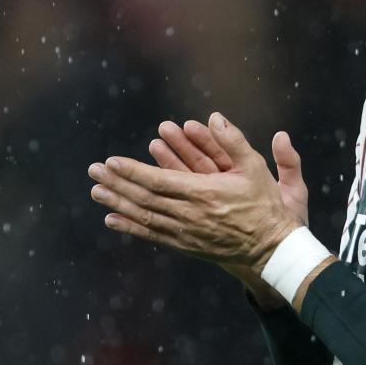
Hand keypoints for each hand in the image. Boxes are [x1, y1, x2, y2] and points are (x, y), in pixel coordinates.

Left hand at [89, 112, 302, 272]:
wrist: (272, 247)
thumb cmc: (265, 204)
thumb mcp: (256, 167)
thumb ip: (235, 141)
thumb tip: (215, 117)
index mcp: (205, 192)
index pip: (159, 180)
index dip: (133, 171)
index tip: (111, 161)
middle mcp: (190, 214)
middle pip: (145, 198)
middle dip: (117, 183)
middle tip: (93, 171)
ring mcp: (187, 232)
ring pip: (144, 217)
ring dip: (118, 203)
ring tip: (96, 192)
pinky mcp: (187, 246)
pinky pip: (153, 236)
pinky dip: (130, 228)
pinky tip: (112, 220)